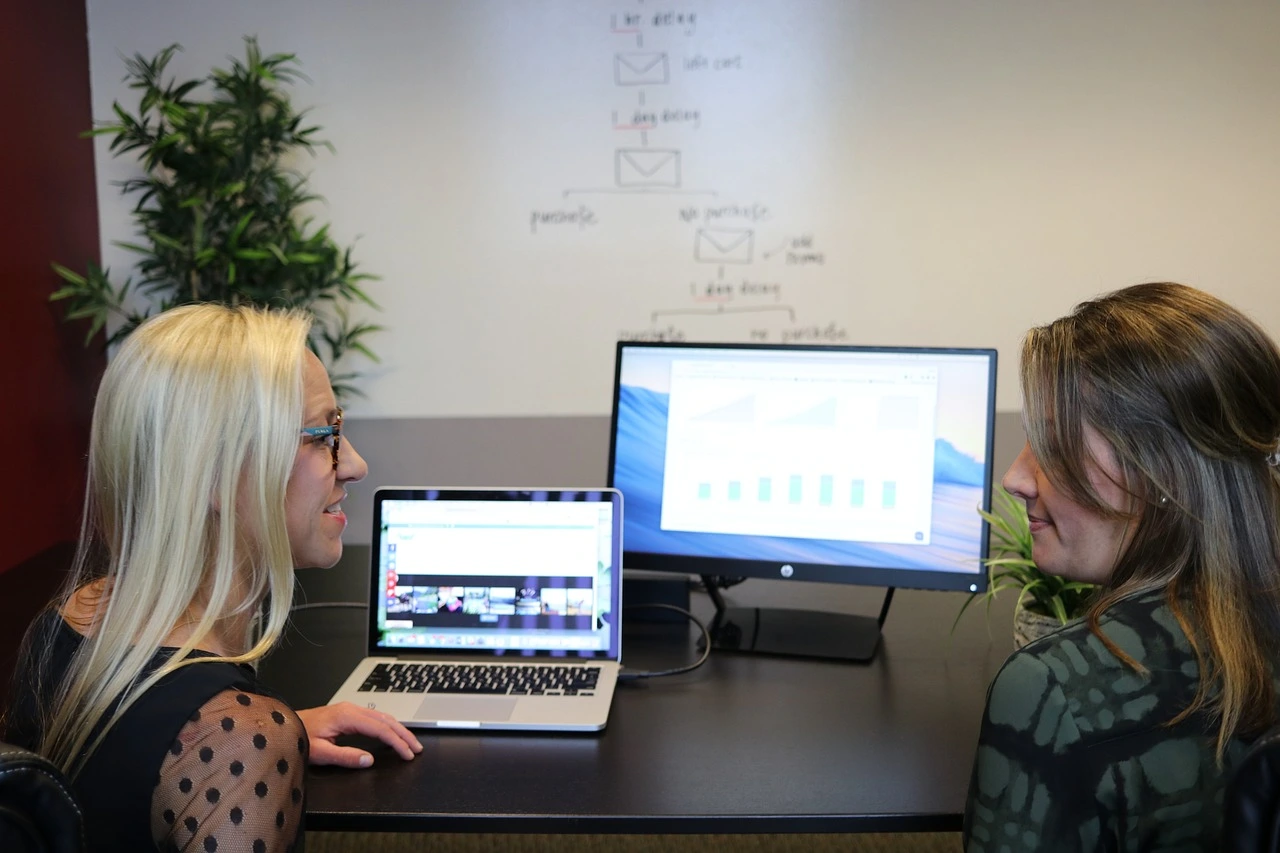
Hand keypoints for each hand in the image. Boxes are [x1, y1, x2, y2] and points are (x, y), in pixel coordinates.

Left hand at [296, 702, 422, 767]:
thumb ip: (345, 756)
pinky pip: (375, 717)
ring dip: (398, 729)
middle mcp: (352, 709)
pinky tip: (392, 733)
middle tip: (417, 749)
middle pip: (386, 720)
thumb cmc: (299, 738)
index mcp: (347, 717)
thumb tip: (369, 760)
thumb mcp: (320, 752)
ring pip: (382, 717)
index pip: (381, 729)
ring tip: (410, 742)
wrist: (285, 724)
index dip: (397, 742)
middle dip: (404, 734)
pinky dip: (388, 726)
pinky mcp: (348, 713)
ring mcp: (350, 709)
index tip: (408, 754)